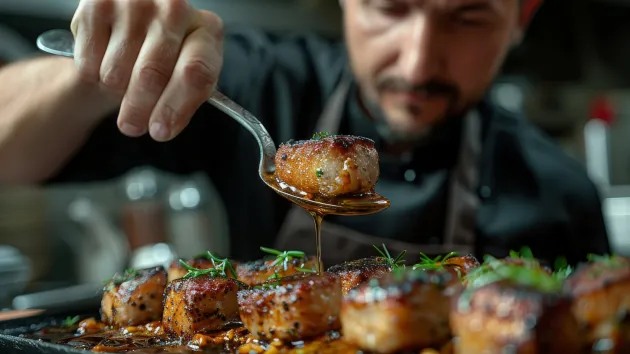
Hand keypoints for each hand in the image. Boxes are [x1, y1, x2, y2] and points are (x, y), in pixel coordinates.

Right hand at [71, 0, 223, 141]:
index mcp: (206, 29)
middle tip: (132, 127)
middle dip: (139, 109)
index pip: (195, 72)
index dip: (175, 107)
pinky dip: (94, 75)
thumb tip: (163, 128)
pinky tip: (106, 64)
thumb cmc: (171, 57)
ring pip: (116, 72)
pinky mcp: (98, 5)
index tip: (160, 131)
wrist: (136, 27)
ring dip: (116, 90)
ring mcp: (135, 3)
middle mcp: (174, 7)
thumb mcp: (189, 78)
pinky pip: (89, 62)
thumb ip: (184, 101)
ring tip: (124, 82)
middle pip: (151, 73)